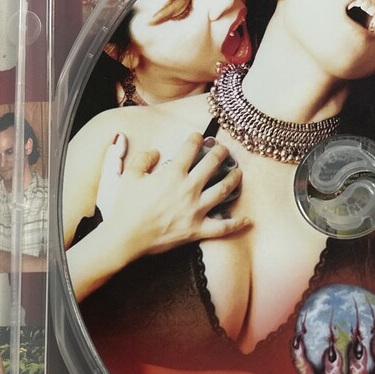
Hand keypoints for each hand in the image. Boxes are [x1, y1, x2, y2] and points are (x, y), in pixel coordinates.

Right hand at [68, 131, 248, 298]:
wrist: (126, 237)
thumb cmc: (126, 207)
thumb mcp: (129, 176)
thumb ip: (143, 159)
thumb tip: (156, 152)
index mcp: (172, 173)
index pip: (190, 148)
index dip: (196, 138)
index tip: (198, 137)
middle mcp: (188, 188)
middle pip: (212, 164)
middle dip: (221, 153)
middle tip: (224, 149)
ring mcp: (196, 209)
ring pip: (223, 190)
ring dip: (233, 179)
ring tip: (238, 173)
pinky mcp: (198, 229)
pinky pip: (222, 227)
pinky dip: (237, 223)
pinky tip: (248, 219)